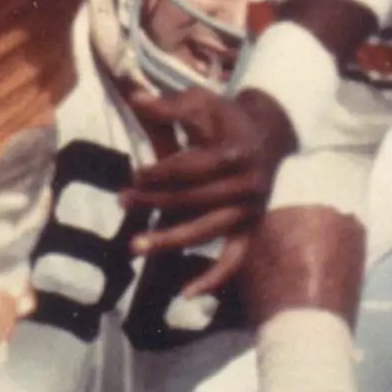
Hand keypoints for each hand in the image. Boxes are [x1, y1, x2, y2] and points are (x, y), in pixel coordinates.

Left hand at [122, 88, 296, 297]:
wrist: (268, 136)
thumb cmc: (227, 118)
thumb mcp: (202, 102)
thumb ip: (168, 104)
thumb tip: (134, 97)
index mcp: (237, 154)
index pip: (192, 168)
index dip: (160, 172)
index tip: (135, 174)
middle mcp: (248, 185)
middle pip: (193, 199)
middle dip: (154, 201)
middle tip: (122, 200)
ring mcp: (250, 211)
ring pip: (206, 231)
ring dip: (169, 240)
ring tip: (134, 246)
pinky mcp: (250, 228)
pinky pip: (234, 260)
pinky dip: (214, 280)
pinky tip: (186, 295)